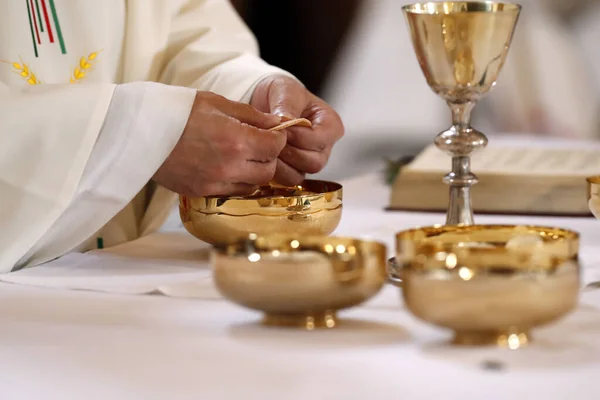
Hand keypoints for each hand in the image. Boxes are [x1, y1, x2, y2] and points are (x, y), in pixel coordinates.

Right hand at [153, 91, 285, 196]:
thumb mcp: (217, 103)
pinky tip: (228, 166)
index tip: (273, 132)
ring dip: (255, 171)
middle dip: (269, 156)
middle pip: (269, 170)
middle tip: (260, 144)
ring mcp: (215, 182)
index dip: (278, 137)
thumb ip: (251, 115)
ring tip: (243, 156)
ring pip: (253, 185)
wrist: (139, 130)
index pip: (276, 146)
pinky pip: (233, 192)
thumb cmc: (178, 110)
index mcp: (236, 139)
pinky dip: (238, 182)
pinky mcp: (202, 192)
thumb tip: (277, 123)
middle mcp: (229, 166)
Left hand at [251, 75, 343, 185]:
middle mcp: (324, 148)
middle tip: (272, 139)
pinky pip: (285, 181)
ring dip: (280, 163)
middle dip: (289, 152)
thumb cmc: (282, 93)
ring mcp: (309, 162)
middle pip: (314, 163)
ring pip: (299, 175)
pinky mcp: (294, 171)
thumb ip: (288, 104)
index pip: (321, 140)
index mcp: (331, 125)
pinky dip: (272, 171)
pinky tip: (263, 156)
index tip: (283, 125)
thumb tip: (287, 121)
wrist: (265, 102)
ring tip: (267, 146)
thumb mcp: (285, 90)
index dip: (299, 136)